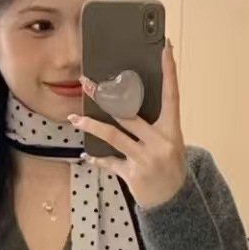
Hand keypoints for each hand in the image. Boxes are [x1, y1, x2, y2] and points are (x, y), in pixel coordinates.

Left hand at [69, 39, 186, 209]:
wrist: (174, 201)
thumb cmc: (169, 165)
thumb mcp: (170, 142)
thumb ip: (155, 124)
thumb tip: (128, 101)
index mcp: (172, 130)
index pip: (172, 95)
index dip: (169, 71)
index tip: (166, 48)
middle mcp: (160, 142)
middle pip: (129, 113)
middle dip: (106, 97)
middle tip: (88, 83)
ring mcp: (146, 159)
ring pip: (114, 136)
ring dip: (91, 125)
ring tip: (74, 117)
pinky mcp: (133, 175)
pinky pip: (110, 162)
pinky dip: (97, 158)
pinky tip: (86, 155)